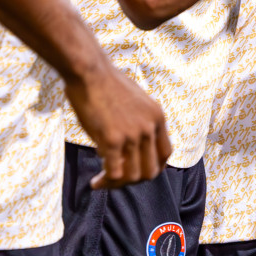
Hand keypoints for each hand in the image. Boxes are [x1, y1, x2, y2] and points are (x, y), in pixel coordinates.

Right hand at [65, 61, 171, 189]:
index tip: (138, 171)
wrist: (90, 71)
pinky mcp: (112, 140)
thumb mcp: (136, 100)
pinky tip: (95, 182)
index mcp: (157, 117)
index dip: (154, 167)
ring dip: (117, 184)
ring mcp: (132, 135)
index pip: (165, 154)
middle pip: (151, 170)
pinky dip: (106, 182)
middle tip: (118, 180)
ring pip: (132, 176)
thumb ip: (140, 121)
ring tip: (102, 182)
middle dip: (134, 180)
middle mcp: (149, 128)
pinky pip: (115, 173)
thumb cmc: (107, 83)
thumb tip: (131, 143)